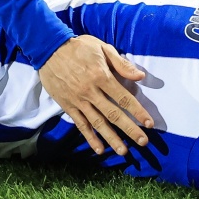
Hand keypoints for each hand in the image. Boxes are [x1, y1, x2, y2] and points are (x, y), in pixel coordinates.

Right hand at [39, 35, 154, 155]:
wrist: (49, 49)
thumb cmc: (78, 47)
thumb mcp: (101, 47)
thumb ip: (121, 63)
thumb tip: (140, 75)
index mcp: (101, 76)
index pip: (124, 98)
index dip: (138, 111)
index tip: (149, 123)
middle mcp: (91, 92)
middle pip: (113, 114)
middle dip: (130, 129)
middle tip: (143, 142)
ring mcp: (78, 100)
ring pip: (97, 123)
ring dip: (111, 138)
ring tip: (123, 151)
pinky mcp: (67, 105)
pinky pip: (80, 124)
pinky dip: (90, 138)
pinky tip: (99, 149)